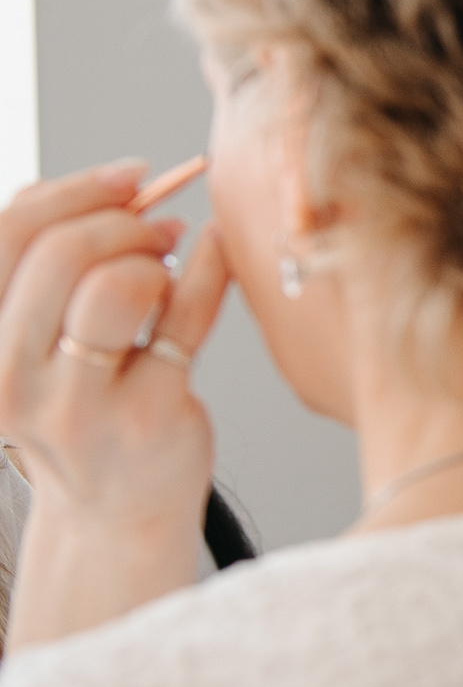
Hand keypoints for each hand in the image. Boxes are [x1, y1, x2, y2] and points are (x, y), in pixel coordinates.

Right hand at [0, 162, 232, 649]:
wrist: (116, 510)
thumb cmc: (83, 407)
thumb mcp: (41, 342)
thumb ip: (56, 267)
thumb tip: (121, 184)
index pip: (8, 234)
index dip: (74, 190)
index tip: (130, 176)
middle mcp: (13, 376)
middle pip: (59, 253)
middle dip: (121, 221)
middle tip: (160, 227)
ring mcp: (80, 403)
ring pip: (116, 286)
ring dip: (154, 255)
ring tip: (170, 262)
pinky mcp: (149, 415)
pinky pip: (187, 320)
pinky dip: (209, 269)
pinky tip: (217, 249)